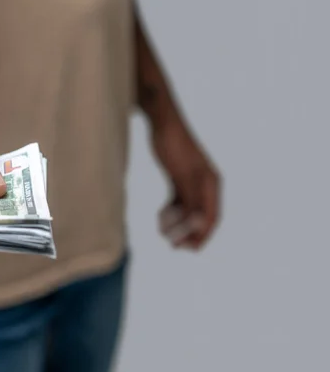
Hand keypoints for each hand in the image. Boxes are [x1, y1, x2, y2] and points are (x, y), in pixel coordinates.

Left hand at [151, 122, 220, 249]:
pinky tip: (159, 218)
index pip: (212, 217)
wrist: (161, 122)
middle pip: (200, 216)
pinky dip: (170, 211)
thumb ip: (192, 198)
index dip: (202, 235)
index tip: (190, 249)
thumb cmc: (173, 146)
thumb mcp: (181, 174)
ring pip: (187, 210)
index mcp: (211, 183)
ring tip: (161, 232)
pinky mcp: (179, 177)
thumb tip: (200, 222)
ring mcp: (192, 180)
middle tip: (173, 246)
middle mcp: (205, 183)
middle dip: (187, 233)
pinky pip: (177, 200)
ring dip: (176, 223)